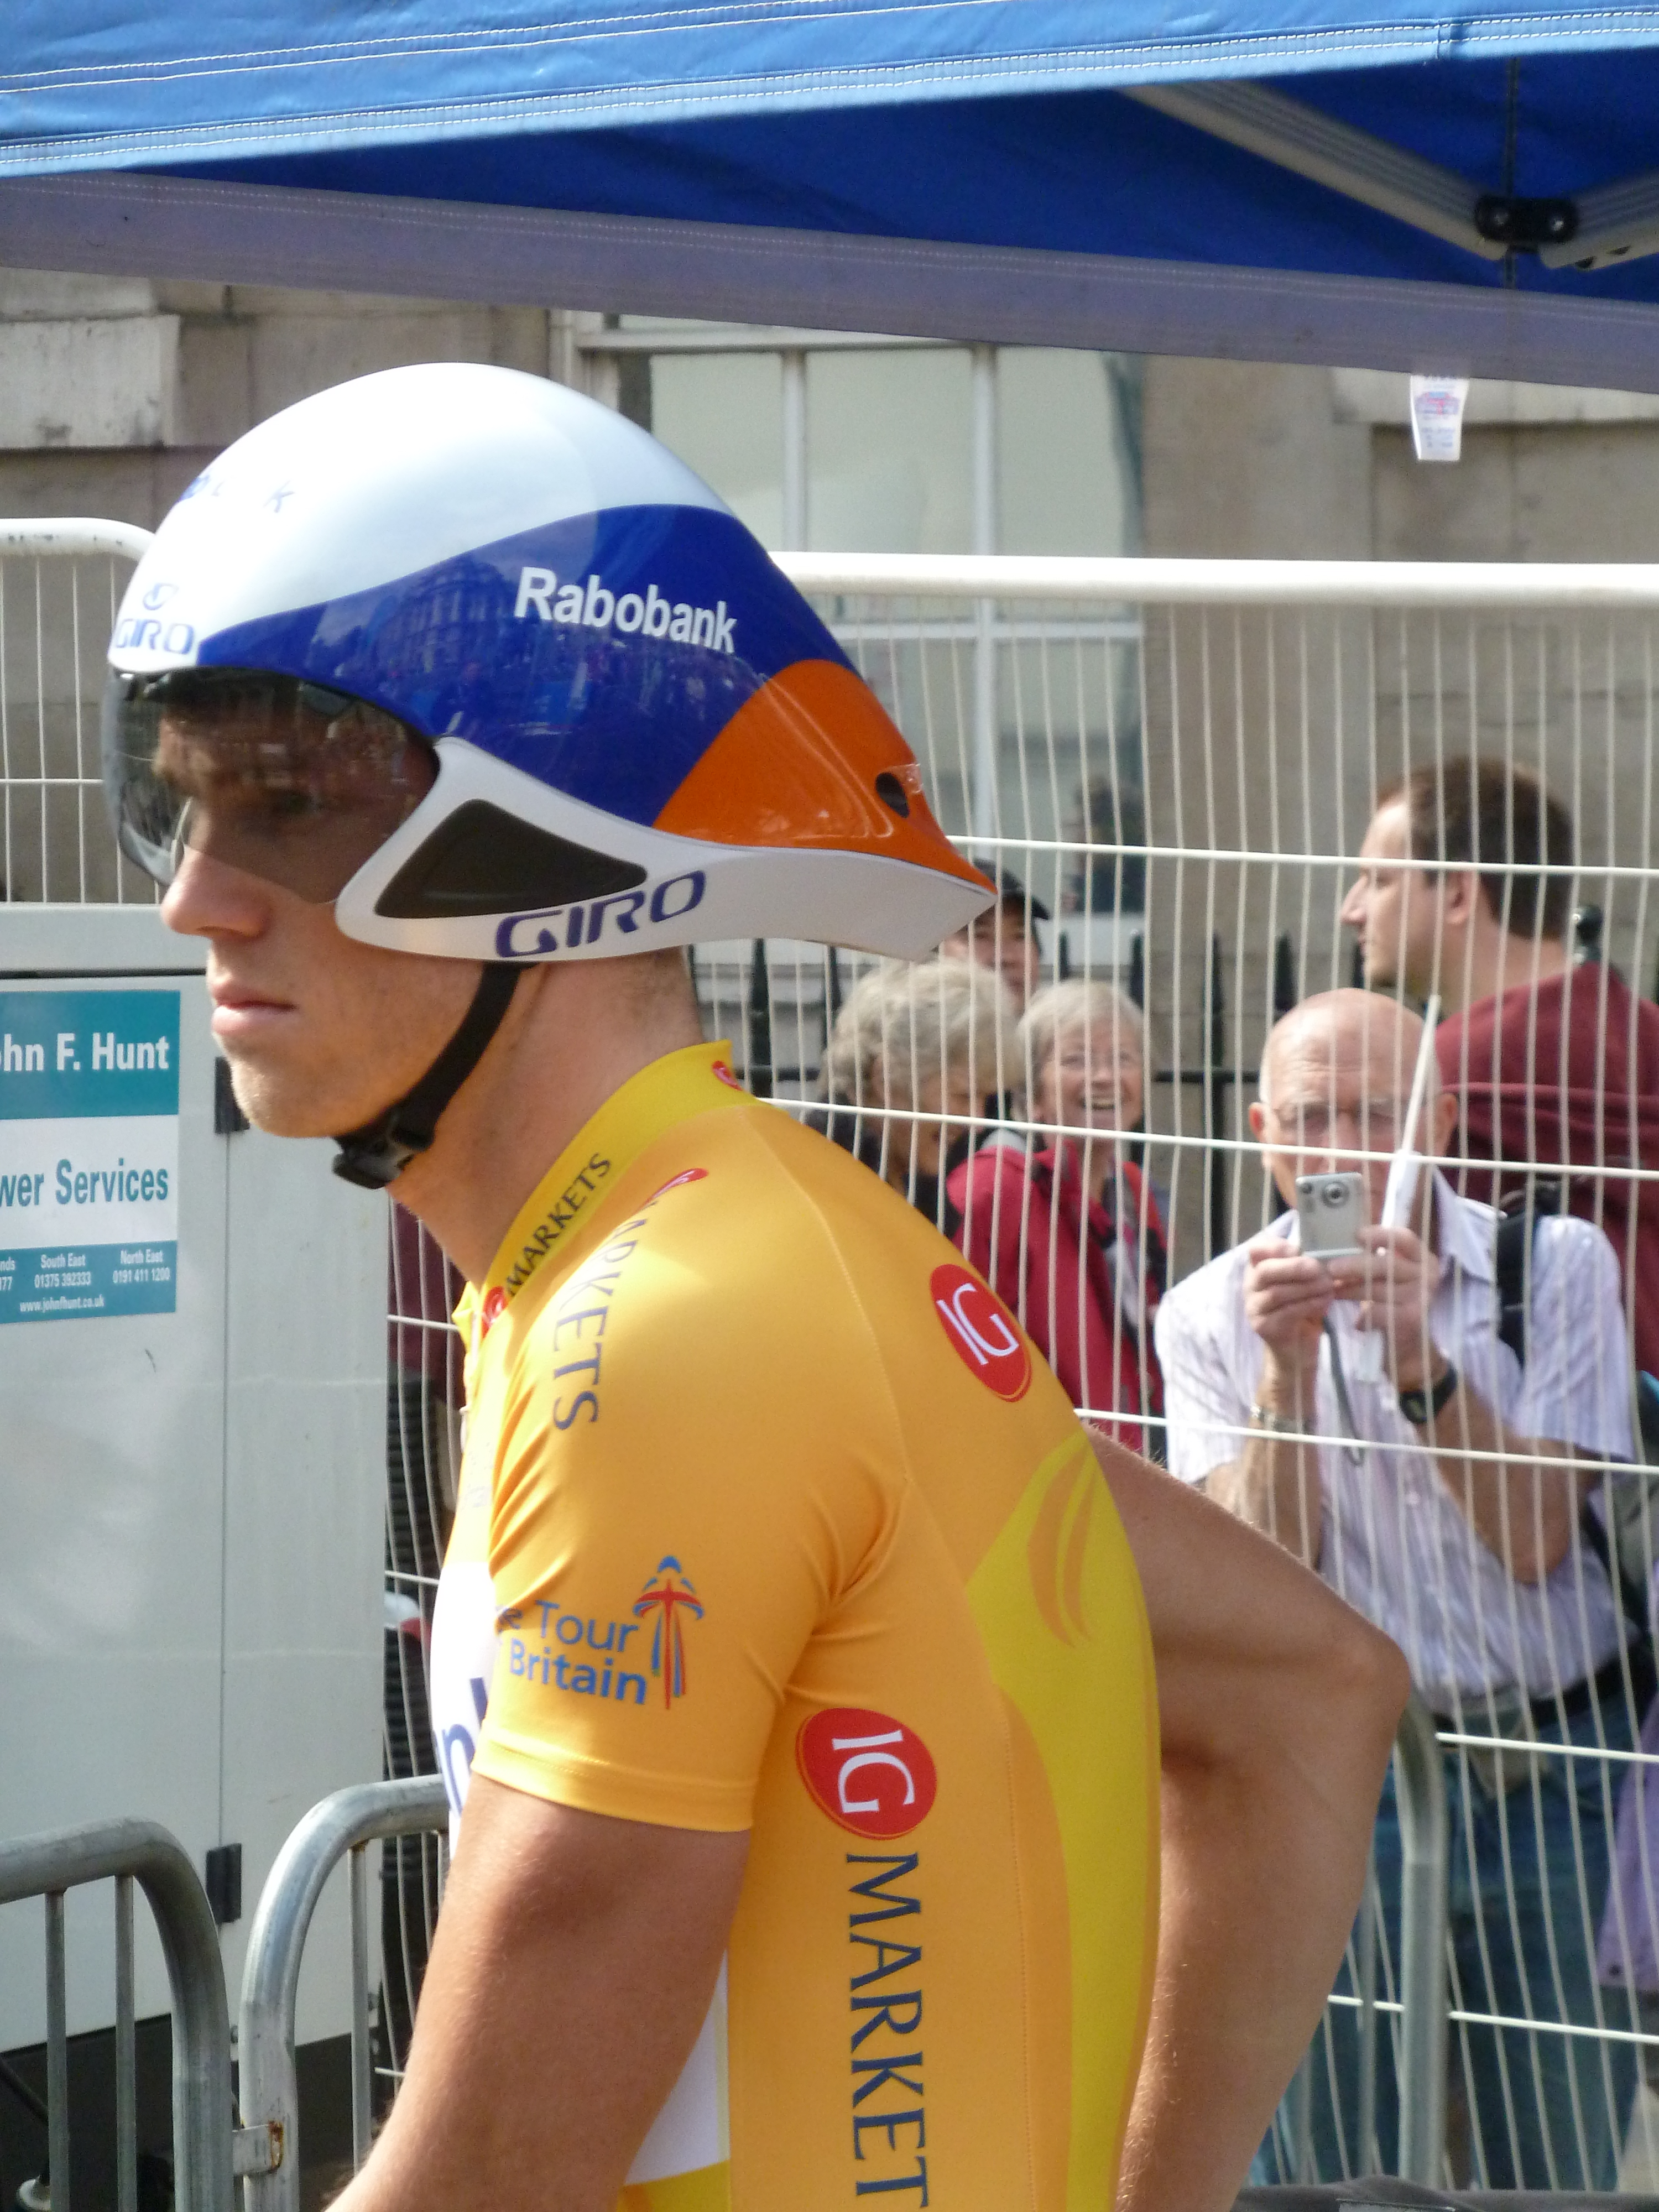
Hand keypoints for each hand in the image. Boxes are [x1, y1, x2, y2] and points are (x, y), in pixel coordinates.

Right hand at [1243, 1236, 1332, 1396]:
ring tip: (1328, 1286)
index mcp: (1258, 1270)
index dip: (1275, 1247)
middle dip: (1294, 1267)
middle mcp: (1250, 1287)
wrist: (1297, 1348)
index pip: (1256, 1250)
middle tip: (1319, 1269)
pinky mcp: (1262, 1327)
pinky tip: (1324, 1301)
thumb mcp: (1305, 1283)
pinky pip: (1285, 1312)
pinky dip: (1308, 1305)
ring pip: (1277, 1293)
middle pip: (1265, 1271)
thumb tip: (1322, 1254)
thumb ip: (1306, 1267)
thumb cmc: (1302, 1309)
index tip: (1298, 1249)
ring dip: (1306, 1288)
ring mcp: (1254, 1308)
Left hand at [1323, 1226, 1440, 1387]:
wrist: (1410, 1344)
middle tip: (1330, 1268)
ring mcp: (1423, 1297)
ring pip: (1379, 1289)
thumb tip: (1335, 1243)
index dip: (1380, 1234)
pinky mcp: (1413, 1319)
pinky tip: (1355, 1321)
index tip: (1357, 1235)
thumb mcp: (1388, 1276)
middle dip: (1355, 1265)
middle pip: (1387, 1264)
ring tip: (1332, 1291)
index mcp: (1422, 1257)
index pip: (1404, 1239)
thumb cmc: (1392, 1301)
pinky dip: (1363, 1317)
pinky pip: (1379, 1313)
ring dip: (1350, 1291)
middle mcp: (1427, 1275)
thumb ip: (1373, 1258)